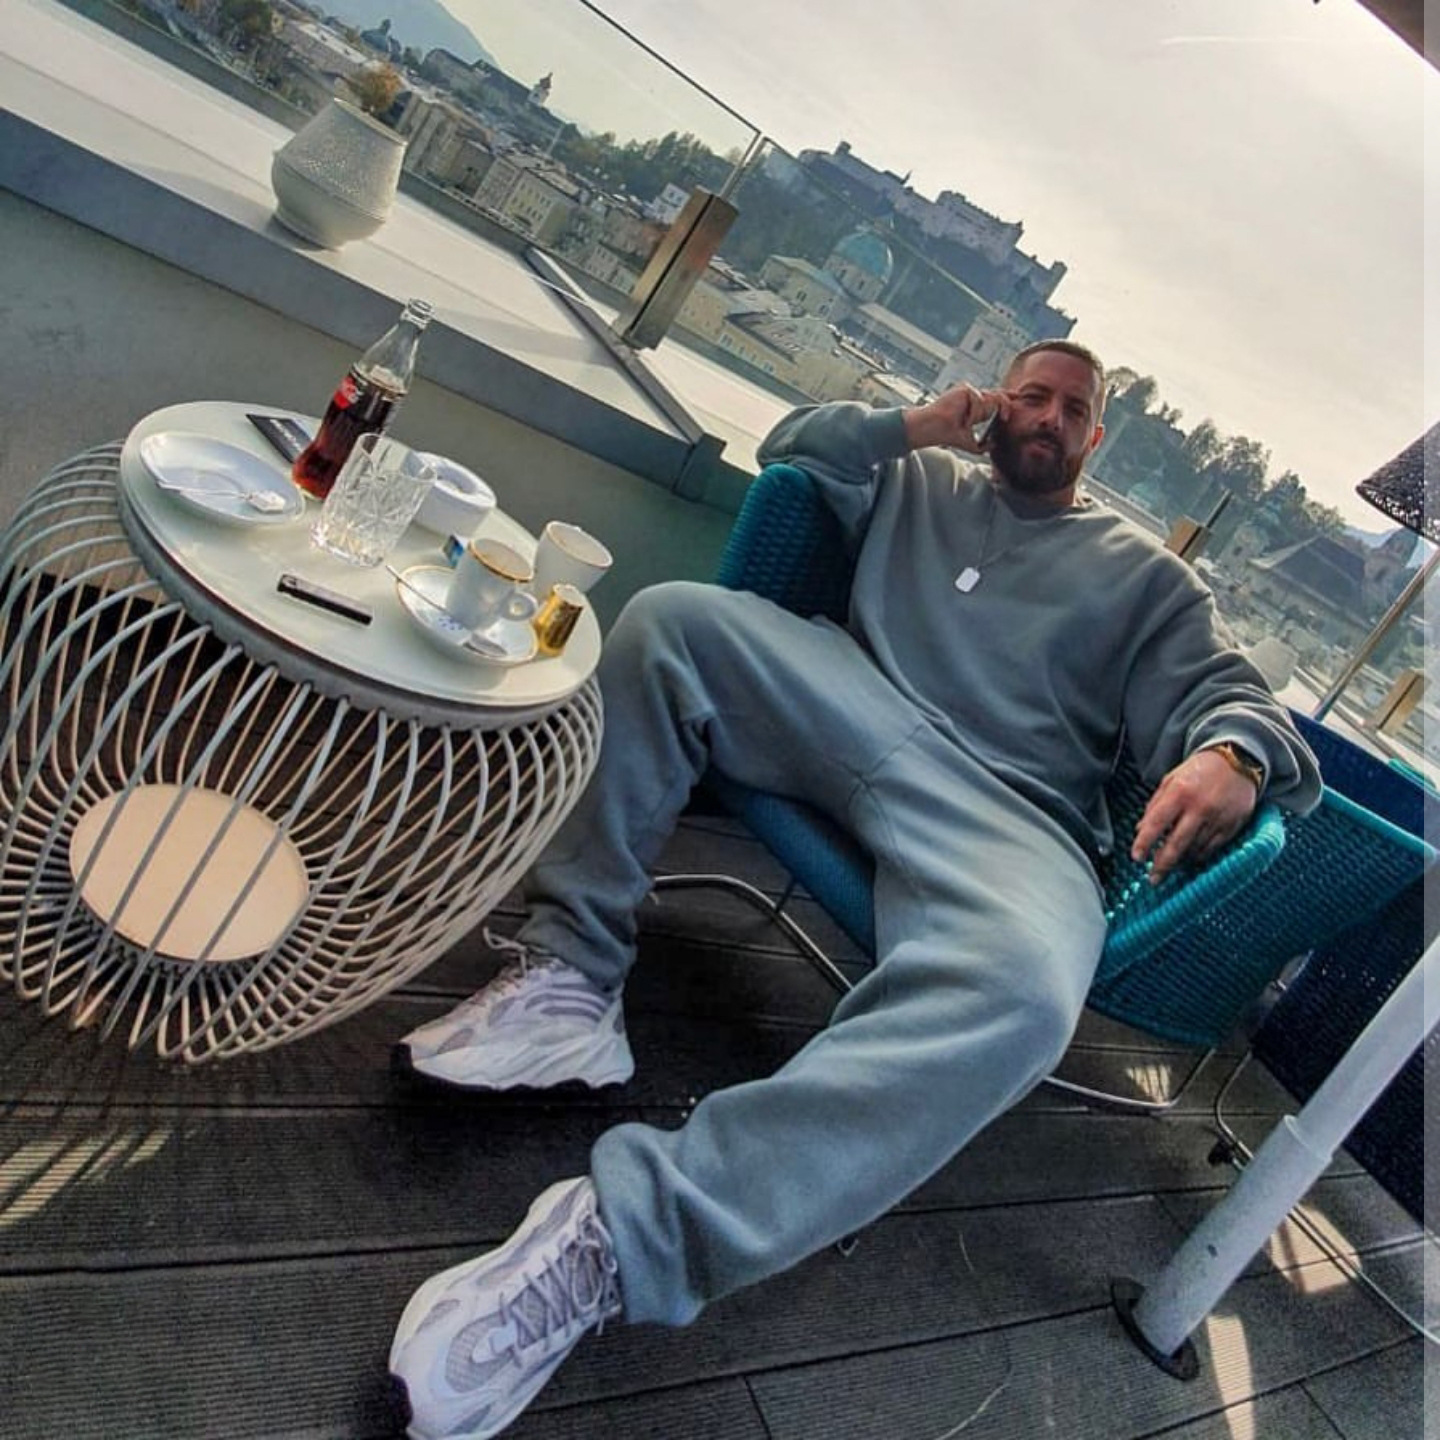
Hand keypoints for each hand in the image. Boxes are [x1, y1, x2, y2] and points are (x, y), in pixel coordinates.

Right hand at [903, 384, 1011, 454]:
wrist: (934, 429)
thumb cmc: (946, 434)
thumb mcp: (970, 442)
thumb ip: (983, 445)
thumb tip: (994, 447)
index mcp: (976, 406)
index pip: (996, 398)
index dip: (1008, 397)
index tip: (1019, 398)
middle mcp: (974, 397)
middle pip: (999, 396)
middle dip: (1005, 406)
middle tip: (1006, 418)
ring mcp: (970, 392)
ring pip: (991, 399)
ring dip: (982, 414)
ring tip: (968, 422)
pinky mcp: (966, 389)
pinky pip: (980, 400)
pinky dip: (974, 412)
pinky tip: (964, 419)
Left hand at [1130, 749, 1259, 882]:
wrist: (1238, 760)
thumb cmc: (1200, 770)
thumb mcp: (1172, 779)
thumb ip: (1155, 805)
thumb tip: (1140, 830)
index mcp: (1180, 792)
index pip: (1157, 823)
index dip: (1144, 842)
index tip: (1136, 857)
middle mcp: (1199, 807)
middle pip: (1177, 844)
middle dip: (1162, 865)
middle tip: (1153, 879)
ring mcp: (1218, 819)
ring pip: (1195, 850)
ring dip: (1180, 862)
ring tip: (1170, 868)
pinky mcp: (1233, 826)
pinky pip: (1212, 849)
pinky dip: (1199, 857)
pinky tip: (1190, 859)